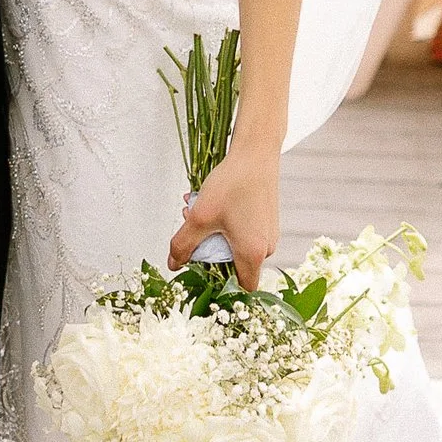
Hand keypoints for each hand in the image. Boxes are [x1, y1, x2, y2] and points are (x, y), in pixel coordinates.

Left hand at [169, 137, 280, 290]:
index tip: (202, 271)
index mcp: (253, 253)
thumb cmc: (233, 183)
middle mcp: (266, 247)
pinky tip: (210, 204)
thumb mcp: (200, 217)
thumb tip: (174, 265)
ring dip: (212, 233)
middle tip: (191, 228)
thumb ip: (183, 245)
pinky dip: (224, 223)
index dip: (221, 285)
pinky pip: (243, 232)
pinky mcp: (266, 220)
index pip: (241, 288)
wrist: (256, 153)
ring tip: (196, 209)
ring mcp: (268, 233)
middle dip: (207, 249)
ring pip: (235, 245)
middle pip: (233, 264)